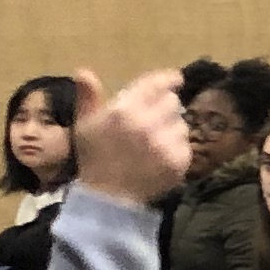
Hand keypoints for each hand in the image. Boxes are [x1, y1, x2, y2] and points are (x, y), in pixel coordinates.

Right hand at [68, 67, 188, 207]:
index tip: (175, 79)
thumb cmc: (95, 158)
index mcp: (123, 111)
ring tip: (155, 140)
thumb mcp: (85, 125)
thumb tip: (83, 71)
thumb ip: (87, 97)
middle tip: (154, 118)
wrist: (108, 199)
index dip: (168, 79)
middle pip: (172, 102)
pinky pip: (186, 144)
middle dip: (165, 107)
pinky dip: (177, 147)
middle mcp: (147, 124)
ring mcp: (165, 144)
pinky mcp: (179, 161)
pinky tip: (161, 155)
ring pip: (181, 123)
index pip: (157, 84)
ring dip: (172, 127)